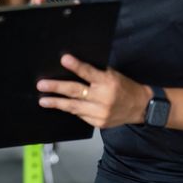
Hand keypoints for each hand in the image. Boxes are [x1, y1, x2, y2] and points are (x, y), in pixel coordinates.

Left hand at [35, 54, 151, 127]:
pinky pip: (80, 115)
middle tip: (42, 85)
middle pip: (76, 92)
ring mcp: (100, 113)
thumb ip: (95, 73)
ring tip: (43, 100)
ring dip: (57, 103)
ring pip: (74, 107)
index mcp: (108, 82)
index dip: (76, 66)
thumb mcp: (113, 74)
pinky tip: (60, 106)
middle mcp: (103, 98)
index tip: (64, 59)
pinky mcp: (98, 123)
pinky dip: (70, 110)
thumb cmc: (125, 87)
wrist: (140, 107)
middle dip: (56, 88)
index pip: (89, 72)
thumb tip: (74, 68)